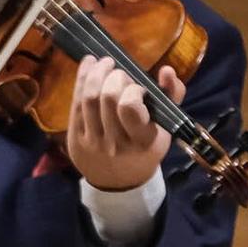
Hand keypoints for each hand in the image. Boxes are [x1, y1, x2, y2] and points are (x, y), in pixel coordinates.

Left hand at [65, 57, 178, 191]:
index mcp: (142, 141)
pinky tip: (89, 66)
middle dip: (114, 77)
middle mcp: (115, 143)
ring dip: (96, 73)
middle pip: (107, 97)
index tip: (138, 87)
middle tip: (120, 73)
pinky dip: (82, 79)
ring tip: (105, 64)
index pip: (129, 108)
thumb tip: (167, 70)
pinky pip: (75, 103)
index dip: (132, 90)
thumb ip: (171, 97)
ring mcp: (93, 141)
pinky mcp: (75, 139)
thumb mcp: (164, 128)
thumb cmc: (145, 148)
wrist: (119, 182)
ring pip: (88, 98)